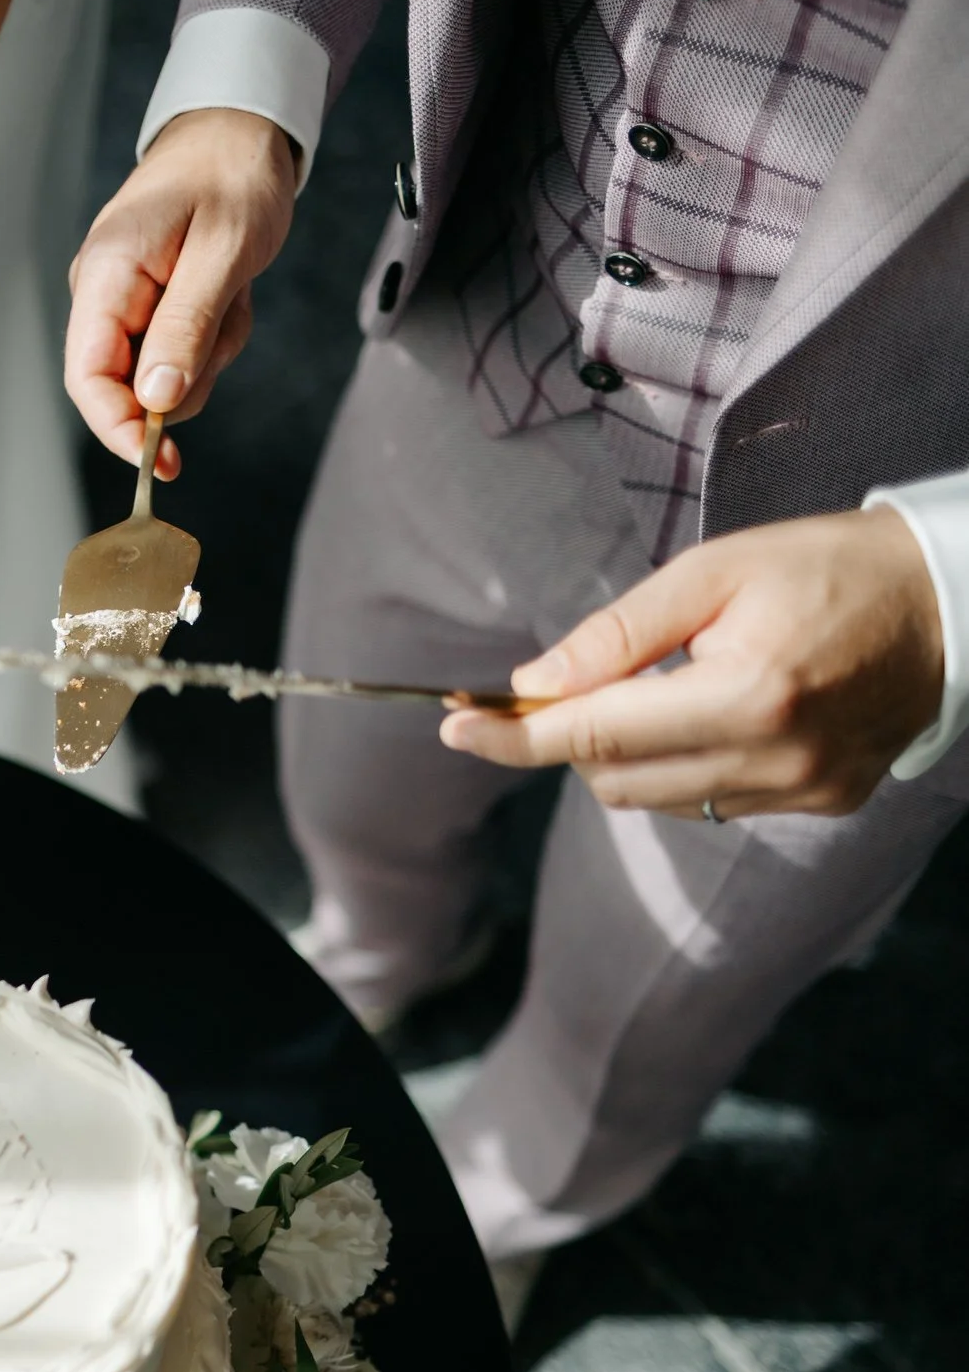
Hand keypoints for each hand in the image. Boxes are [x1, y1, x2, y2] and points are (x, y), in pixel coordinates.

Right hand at [65, 108, 296, 476]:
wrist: (241, 131)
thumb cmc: (232, 175)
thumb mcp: (223, 251)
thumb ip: (185, 326)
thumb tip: (155, 399)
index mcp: (107, 273)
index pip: (87, 376)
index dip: (118, 427)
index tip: (161, 459)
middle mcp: (103, 292)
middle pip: (125, 384)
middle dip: (186, 377)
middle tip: (229, 323)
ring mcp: (124, 300)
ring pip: (161, 373)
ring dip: (209, 351)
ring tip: (233, 294)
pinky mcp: (148, 304)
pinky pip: (180, 350)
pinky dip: (213, 335)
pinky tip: (228, 290)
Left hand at [440, 507, 943, 817]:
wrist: (950, 601)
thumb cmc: (826, 568)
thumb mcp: (713, 573)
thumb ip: (616, 635)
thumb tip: (531, 685)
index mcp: (747, 694)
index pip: (594, 734)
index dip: (513, 736)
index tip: (453, 730)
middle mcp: (775, 757)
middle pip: (614, 779)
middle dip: (570, 738)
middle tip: (560, 688)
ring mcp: (803, 789)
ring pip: (656, 800)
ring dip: (623, 756)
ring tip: (655, 690)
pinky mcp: (822, 803)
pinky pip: (711, 802)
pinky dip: (682, 767)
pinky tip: (707, 715)